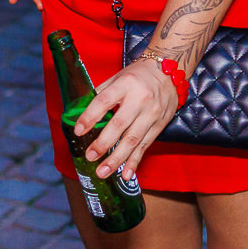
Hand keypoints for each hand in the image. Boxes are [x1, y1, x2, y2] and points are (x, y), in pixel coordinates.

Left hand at [76, 58, 181, 181]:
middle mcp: (140, 100)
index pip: (104, 101)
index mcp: (126, 84)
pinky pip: (145, 146)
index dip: (90, 117)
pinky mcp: (159, 126)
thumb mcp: (118, 77)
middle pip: (119, 125)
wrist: (169, 74)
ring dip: (117, 159)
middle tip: (90, 156)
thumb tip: (82, 111)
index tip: (78, 131)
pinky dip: (134, 162)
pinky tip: (125, 174)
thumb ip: (102, 93)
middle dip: (103, 144)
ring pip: (133, 140)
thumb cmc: (138, 76)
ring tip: (103, 171)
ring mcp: (151, 114)